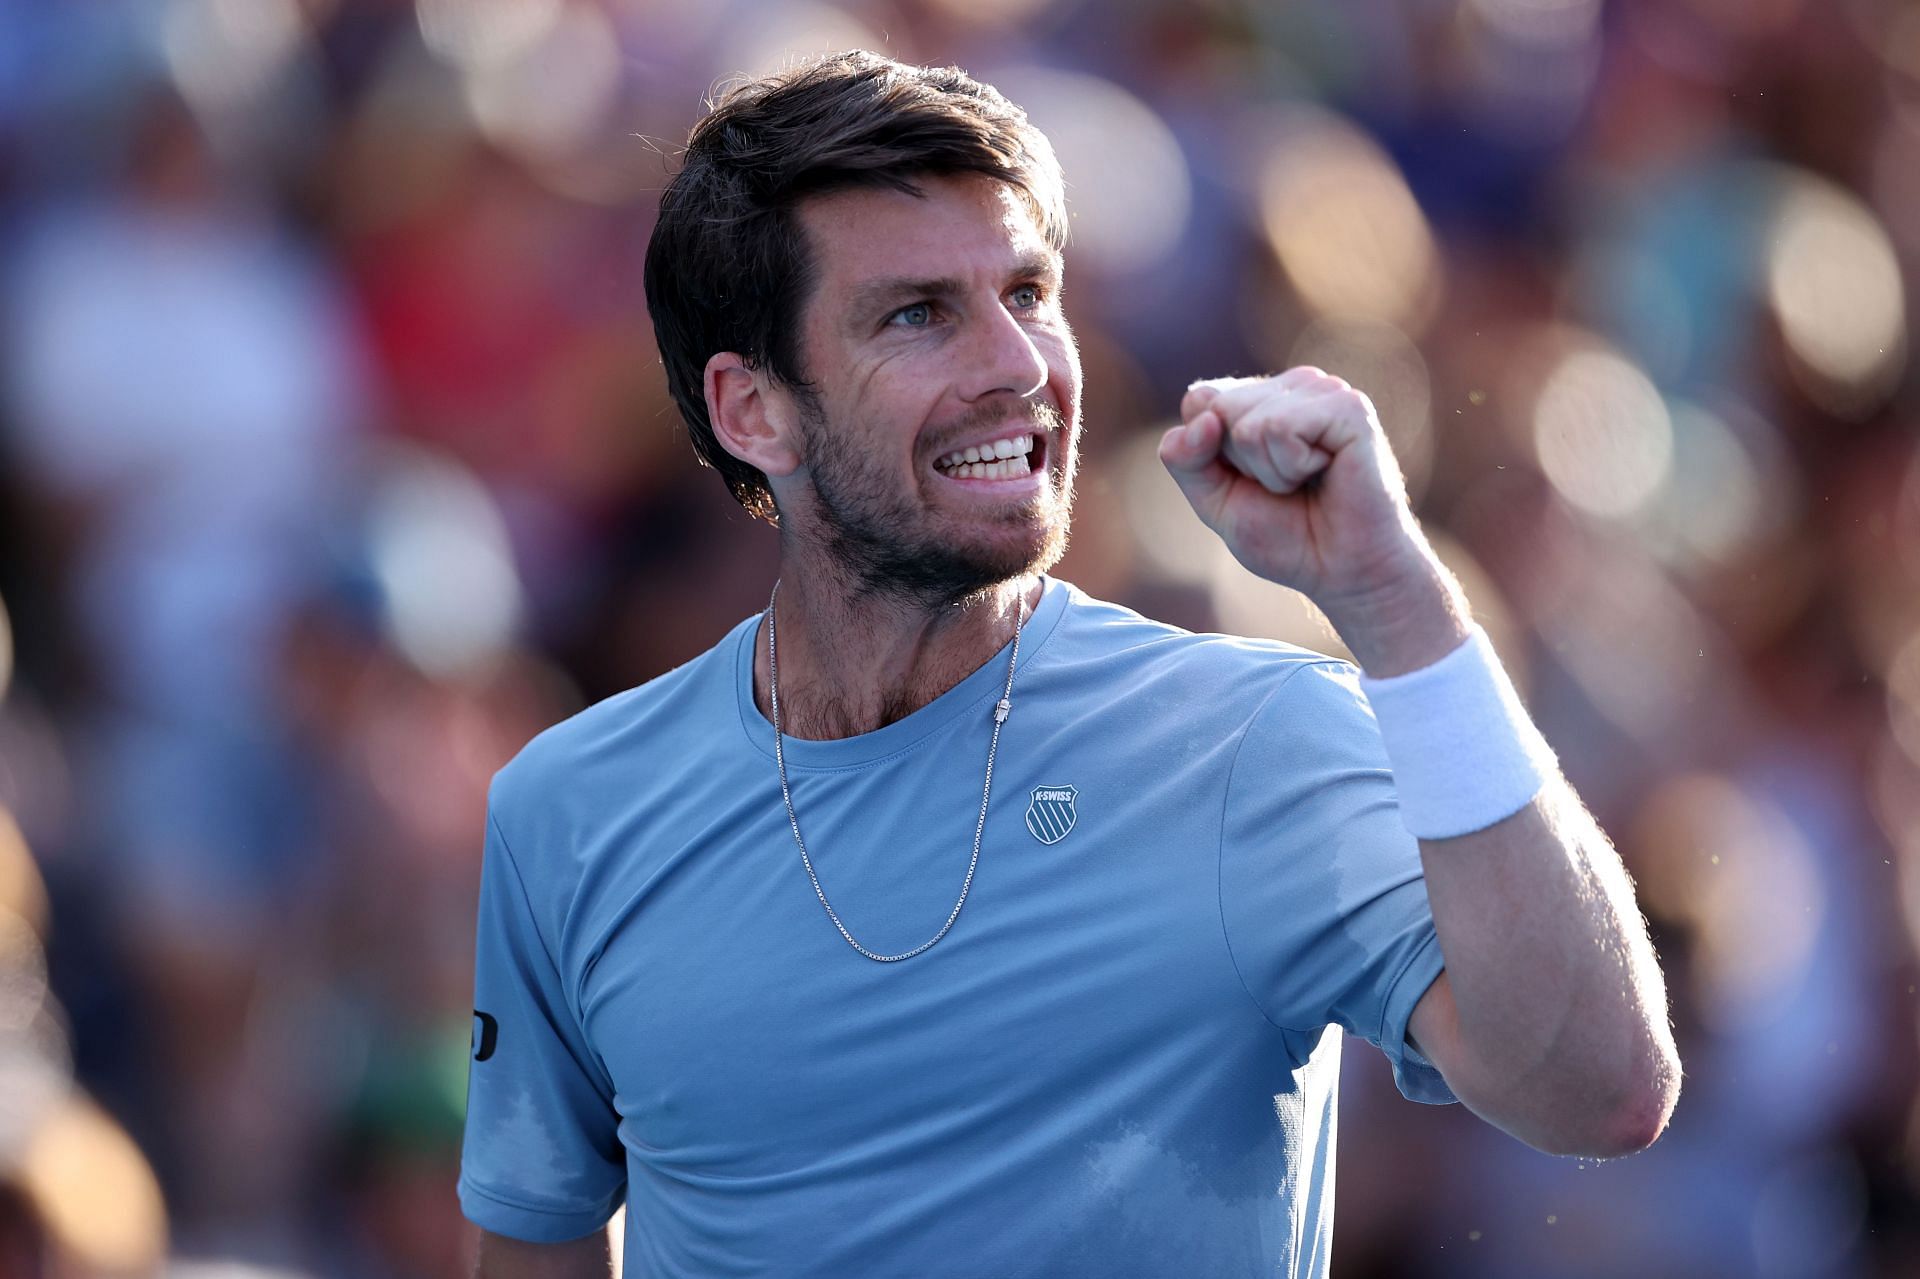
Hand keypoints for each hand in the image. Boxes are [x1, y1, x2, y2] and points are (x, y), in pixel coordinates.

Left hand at [1158, 366, 1467, 672]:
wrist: (1346, 573)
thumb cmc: (1289, 537)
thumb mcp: (1216, 500)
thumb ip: (1185, 459)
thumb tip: (1202, 418)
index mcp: (1263, 398)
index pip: (1199, 400)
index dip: (1209, 454)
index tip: (1254, 481)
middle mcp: (1293, 386)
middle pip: (1217, 408)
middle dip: (1241, 464)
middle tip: (1287, 486)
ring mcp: (1323, 390)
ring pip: (1246, 422)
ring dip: (1269, 471)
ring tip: (1308, 481)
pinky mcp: (1348, 406)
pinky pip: (1278, 428)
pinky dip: (1292, 466)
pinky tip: (1326, 472)